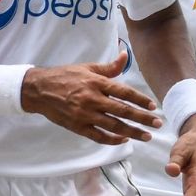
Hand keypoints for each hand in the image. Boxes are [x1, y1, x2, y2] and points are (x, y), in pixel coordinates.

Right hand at [20, 52, 161, 144]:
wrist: (38, 89)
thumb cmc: (63, 76)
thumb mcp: (86, 68)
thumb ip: (108, 67)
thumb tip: (126, 56)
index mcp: (95, 83)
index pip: (124, 92)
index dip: (140, 100)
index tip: (152, 107)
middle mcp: (91, 99)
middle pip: (123, 111)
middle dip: (142, 119)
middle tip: (157, 124)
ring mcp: (84, 114)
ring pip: (113, 126)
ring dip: (132, 132)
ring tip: (146, 136)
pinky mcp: (77, 126)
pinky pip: (98, 136)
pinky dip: (112, 140)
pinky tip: (123, 140)